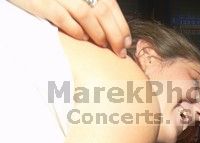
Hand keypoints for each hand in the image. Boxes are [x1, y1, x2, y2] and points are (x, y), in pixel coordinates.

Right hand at [9, 0, 130, 56]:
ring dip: (98, 33)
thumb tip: (114, 30)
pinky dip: (75, 30)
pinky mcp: (44, 3)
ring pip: (86, 14)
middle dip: (115, 34)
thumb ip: (93, 6)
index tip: (127, 42)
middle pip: (102, 11)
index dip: (121, 24)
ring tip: (102, 45)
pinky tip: (82, 37)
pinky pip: (63, 18)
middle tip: (119, 51)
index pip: (110, 4)